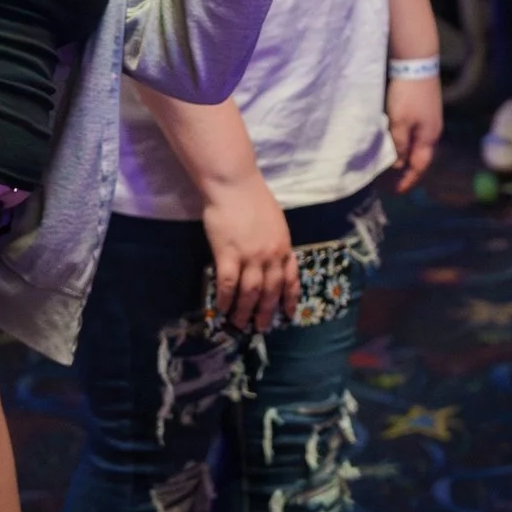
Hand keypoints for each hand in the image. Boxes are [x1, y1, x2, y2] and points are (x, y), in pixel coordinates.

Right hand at [202, 174, 298, 334]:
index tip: (288, 314)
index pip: (290, 279)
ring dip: (245, 310)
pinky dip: (225, 298)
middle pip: (270, 291)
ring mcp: (249, 256)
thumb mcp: (276, 223)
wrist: (235, 184)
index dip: (289, 299)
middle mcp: (270, 256)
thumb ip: (277, 243)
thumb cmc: (254, 199)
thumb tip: (276, 259)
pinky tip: (221, 308)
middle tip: (260, 327)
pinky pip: (227, 283)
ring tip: (239, 323)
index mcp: (283, 247)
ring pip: (250, 292)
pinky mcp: (228, 254)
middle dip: (266, 312)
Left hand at [387, 73, 442, 190]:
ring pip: (418, 144)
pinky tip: (398, 141)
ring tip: (393, 163)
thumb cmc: (407, 95)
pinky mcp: (425, 108)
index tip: (397, 191)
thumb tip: (398, 165)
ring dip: (407, 155)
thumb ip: (399, 145)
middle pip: (421, 156)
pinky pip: (416, 133)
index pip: (419, 166)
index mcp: (428, 137)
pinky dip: (407, 142)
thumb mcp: (399, 122)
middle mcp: (433, 130)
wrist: (417, 63)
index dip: (408, 180)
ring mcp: (431, 118)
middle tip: (393, 180)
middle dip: (408, 170)